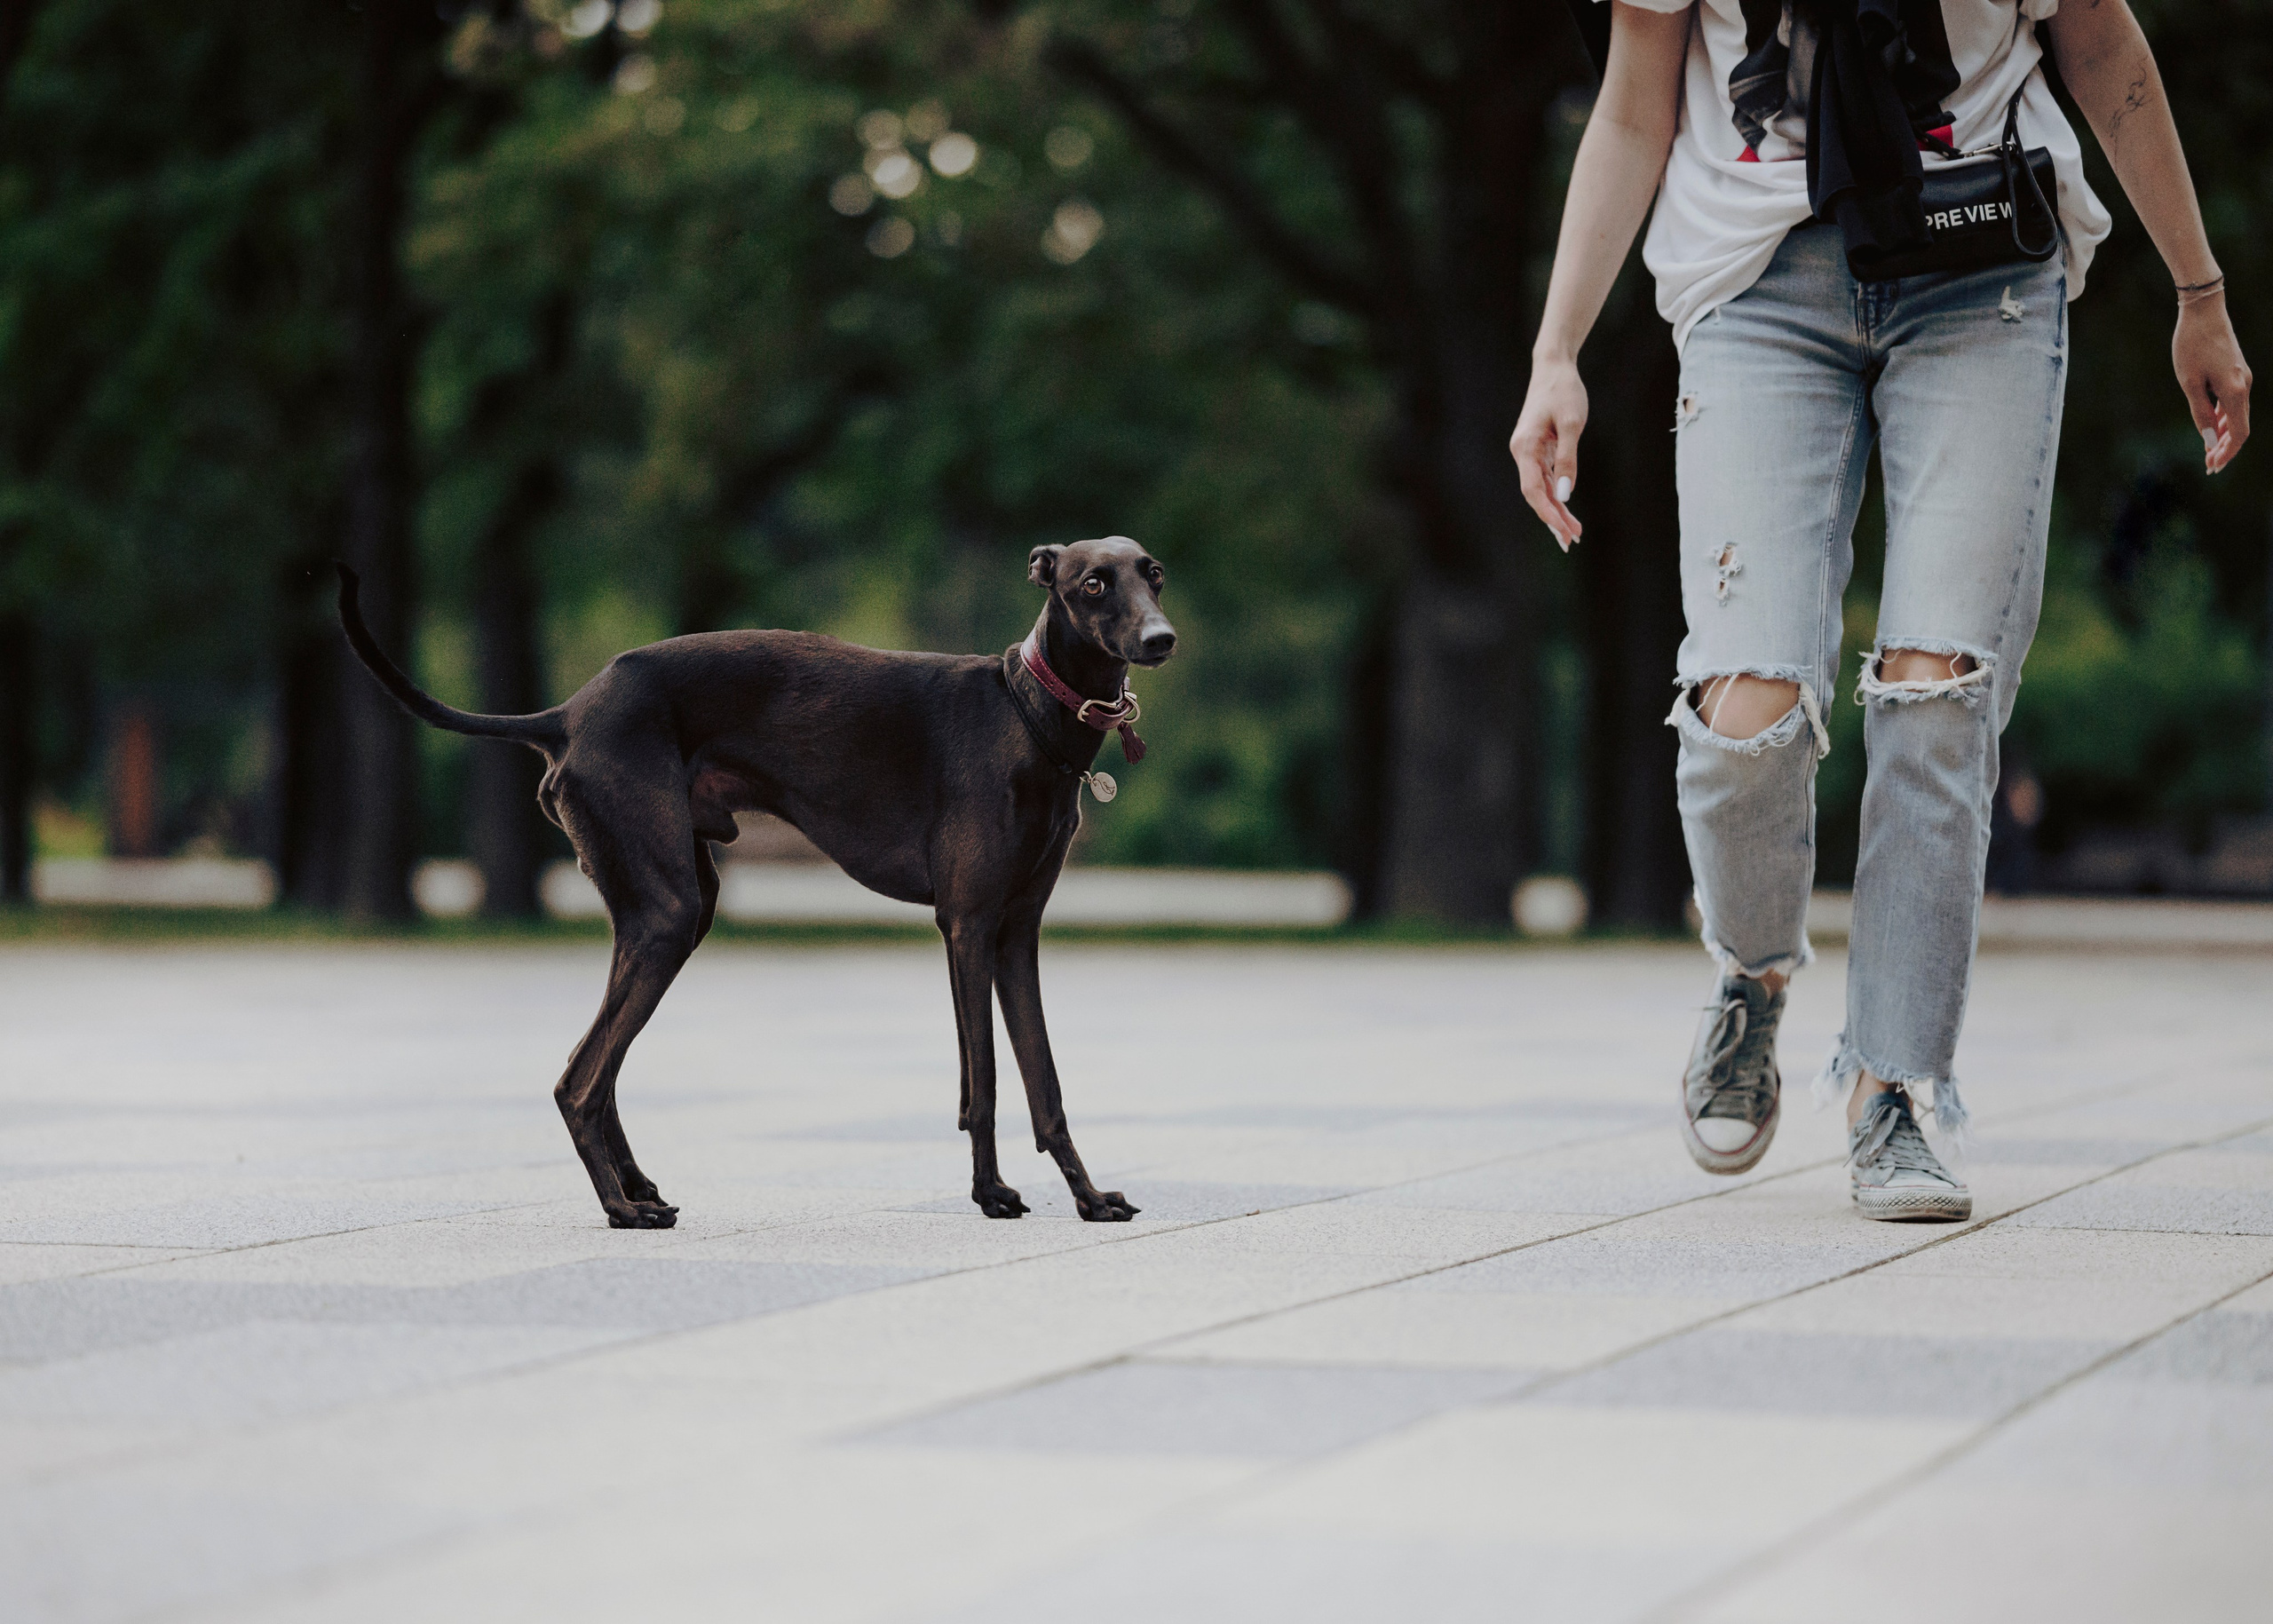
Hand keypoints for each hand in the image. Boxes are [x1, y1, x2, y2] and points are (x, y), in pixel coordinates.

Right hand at [1508, 356, 1587, 550]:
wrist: (1554, 366)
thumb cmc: (1563, 391)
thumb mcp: (1572, 423)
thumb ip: (1568, 458)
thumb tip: (1566, 494)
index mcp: (1525, 447)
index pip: (1534, 490)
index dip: (1548, 513)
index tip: (1564, 531)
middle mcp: (1522, 452)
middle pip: (1536, 494)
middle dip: (1553, 519)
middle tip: (1572, 541)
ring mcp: (1529, 451)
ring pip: (1541, 489)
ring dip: (1556, 511)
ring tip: (1573, 532)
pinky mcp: (1538, 448)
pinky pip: (1546, 478)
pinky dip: (1557, 495)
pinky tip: (1566, 510)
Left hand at [2174, 294, 2250, 473]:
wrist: (2203, 311)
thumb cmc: (2191, 345)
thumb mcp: (2189, 383)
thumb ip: (2200, 413)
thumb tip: (2210, 441)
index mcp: (2235, 391)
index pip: (2239, 433)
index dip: (2227, 453)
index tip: (2212, 468)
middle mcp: (2245, 385)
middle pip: (2241, 427)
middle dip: (2225, 448)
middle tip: (2208, 466)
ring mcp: (2243, 378)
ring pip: (2238, 415)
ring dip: (2224, 435)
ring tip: (2208, 452)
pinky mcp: (2236, 372)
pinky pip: (2234, 402)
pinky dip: (2225, 418)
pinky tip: (2213, 427)